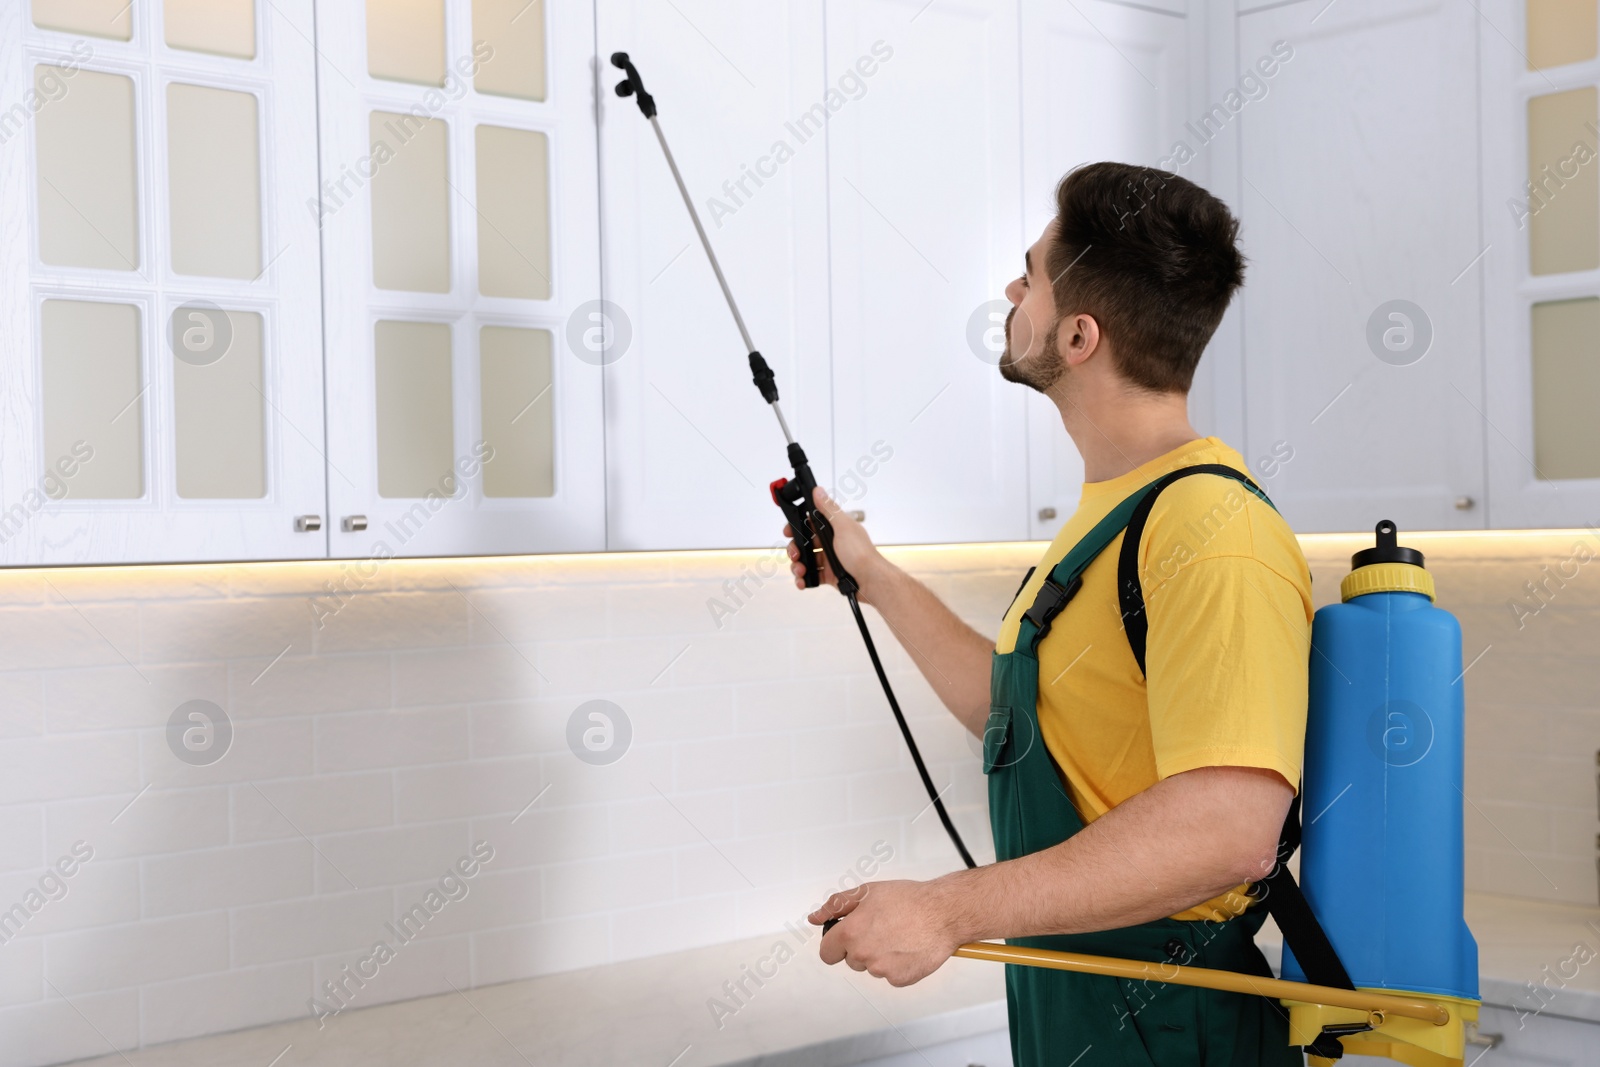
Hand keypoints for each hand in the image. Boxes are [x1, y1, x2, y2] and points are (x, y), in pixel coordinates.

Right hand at [785, 488, 886, 600]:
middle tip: (795, 554)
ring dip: (798, 565)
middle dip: (795, 549)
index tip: (788, 531)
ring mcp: (829, 559)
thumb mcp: (843, 527)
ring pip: (806, 560)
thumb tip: (818, 491)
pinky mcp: (829, 575)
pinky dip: (804, 579)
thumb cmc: (861, 553)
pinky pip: (811, 576)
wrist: (871, 581)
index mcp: (835, 528)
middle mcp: (831, 542)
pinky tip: (803, 581)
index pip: (810, 523)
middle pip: (804, 543)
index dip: (797, 526)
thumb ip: (829, 510)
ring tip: (800, 571)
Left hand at [809, 879, 962, 986]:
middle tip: (881, 928)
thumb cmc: (909, 899)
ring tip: (898, 935)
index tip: (845, 939)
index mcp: (851, 932)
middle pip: (851, 960)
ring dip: (880, 955)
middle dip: (860, 947)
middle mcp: (863, 954)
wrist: (943, 912)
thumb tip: (815, 918)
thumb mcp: (867, 892)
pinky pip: (890, 975)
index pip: (827, 952)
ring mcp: (881, 970)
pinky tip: (908, 947)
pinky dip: (897, 964)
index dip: (835, 944)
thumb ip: (836, 906)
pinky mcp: (900, 979)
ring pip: (871, 967)